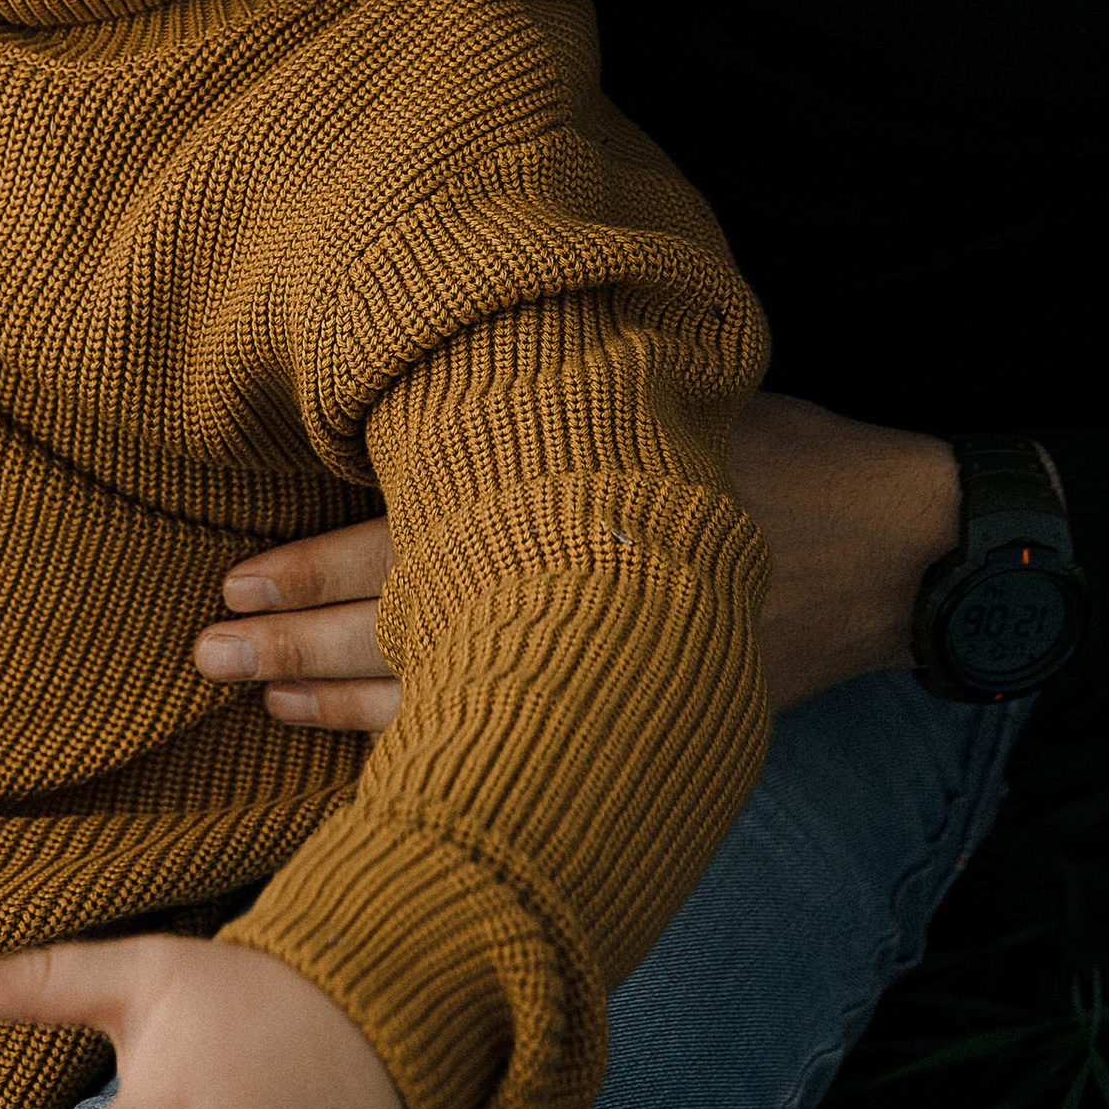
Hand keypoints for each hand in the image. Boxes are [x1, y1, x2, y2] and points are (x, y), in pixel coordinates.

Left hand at [188, 395, 980, 732]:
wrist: (903, 550)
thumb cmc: (784, 450)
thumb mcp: (674, 395)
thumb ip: (561, 390)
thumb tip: (446, 351)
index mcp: (566, 511)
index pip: (407, 550)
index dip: (313, 572)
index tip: (232, 582)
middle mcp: (570, 601)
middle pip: (399, 636)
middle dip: (294, 648)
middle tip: (205, 653)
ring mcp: (604, 674)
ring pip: (440, 705)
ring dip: (339, 704)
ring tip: (258, 698)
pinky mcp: (636, 720)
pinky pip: (509, 745)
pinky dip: (427, 754)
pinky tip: (365, 757)